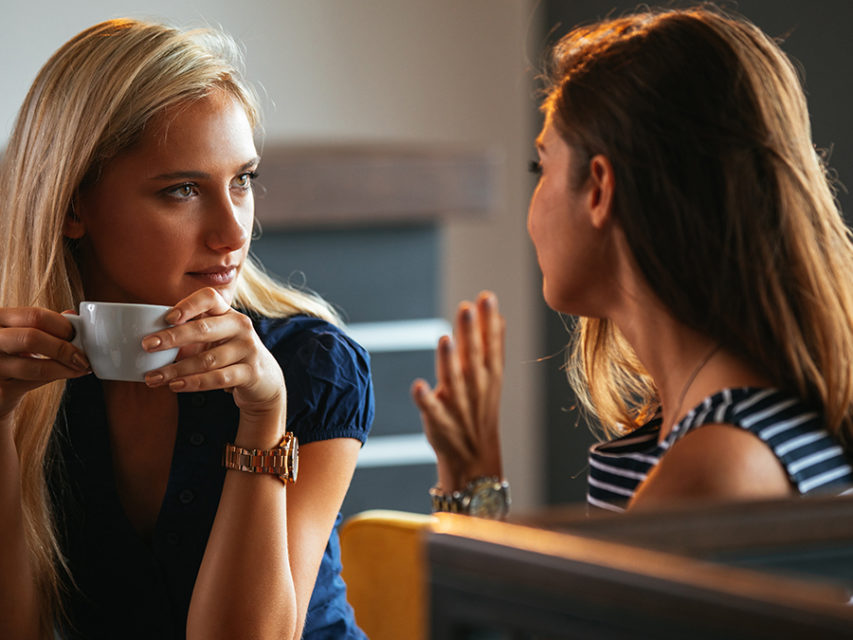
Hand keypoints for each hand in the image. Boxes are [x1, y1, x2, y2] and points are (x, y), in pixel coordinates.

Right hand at [0, 307, 90, 420]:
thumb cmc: (8, 353)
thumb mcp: (20, 332)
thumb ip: (43, 323)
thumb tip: (72, 315)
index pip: (33, 316)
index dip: (61, 325)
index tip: (76, 334)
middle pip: (31, 339)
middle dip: (63, 348)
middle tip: (81, 355)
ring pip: (35, 366)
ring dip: (66, 367)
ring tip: (81, 367)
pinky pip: (34, 383)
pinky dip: (57, 378)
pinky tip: (69, 374)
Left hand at [142, 288, 284, 419]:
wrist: (264, 378)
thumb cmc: (229, 353)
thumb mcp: (214, 338)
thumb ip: (189, 335)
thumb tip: (150, 340)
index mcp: (228, 313)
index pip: (209, 298)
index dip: (188, 305)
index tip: (166, 318)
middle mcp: (240, 326)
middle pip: (204, 329)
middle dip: (172, 337)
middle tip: (147, 345)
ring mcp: (248, 349)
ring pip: (207, 359)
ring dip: (176, 369)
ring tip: (153, 377)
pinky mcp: (250, 372)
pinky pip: (218, 378)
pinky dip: (194, 383)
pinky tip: (175, 385)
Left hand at [411, 291, 504, 491]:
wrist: (474, 458)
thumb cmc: (479, 412)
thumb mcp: (492, 379)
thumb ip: (494, 346)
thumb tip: (498, 315)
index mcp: (489, 376)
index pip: (491, 345)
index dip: (489, 321)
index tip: (486, 297)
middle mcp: (475, 388)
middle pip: (473, 357)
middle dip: (470, 333)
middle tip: (467, 307)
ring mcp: (457, 405)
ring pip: (453, 380)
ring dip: (448, 360)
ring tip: (445, 338)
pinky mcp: (438, 421)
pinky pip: (431, 410)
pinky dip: (425, 399)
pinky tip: (418, 386)